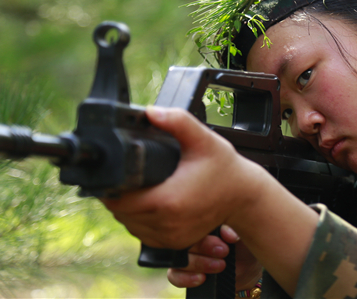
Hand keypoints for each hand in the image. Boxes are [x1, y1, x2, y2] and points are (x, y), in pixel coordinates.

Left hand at [101, 106, 265, 249]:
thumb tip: (151, 112)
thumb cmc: (225, 169)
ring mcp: (171, 237)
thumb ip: (177, 121)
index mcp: (168, 200)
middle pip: (121, 213)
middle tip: (127, 176)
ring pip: (131, 225)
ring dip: (128, 210)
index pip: (118, 200)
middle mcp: (167, 224)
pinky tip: (148, 205)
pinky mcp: (175, 243)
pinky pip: (144, 234)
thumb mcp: (203, 139)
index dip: (111, 186)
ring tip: (136, 189)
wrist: (246, 196)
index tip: (116, 172)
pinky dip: (141, 221)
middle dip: (119, 195)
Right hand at [168, 225, 262, 291]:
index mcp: (203, 220)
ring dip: (198, 263)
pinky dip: (186, 278)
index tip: (225, 238)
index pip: (194, 219)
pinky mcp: (182, 272)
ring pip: (178, 257)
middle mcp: (190, 235)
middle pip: (183, 238)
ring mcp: (185, 253)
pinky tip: (202, 278)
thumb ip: (235, 229)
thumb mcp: (245, 233)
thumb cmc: (245, 244)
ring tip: (220, 265)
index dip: (205, 228)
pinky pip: (174, 274)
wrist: (247, 270)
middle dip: (204, 247)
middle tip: (224, 252)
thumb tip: (226, 234)